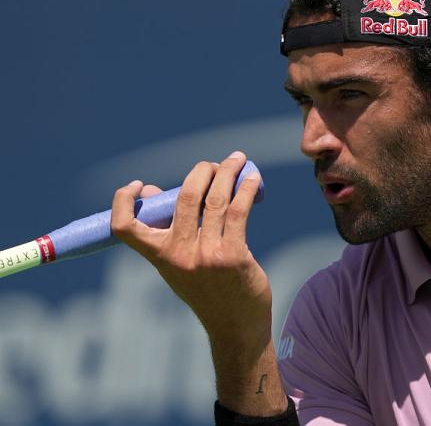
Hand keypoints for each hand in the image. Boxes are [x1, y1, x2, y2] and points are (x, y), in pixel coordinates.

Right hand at [111, 151, 269, 343]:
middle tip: (215, 164)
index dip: (123, 201)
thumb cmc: (207, 289)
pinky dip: (246, 188)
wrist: (235, 327)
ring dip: (228, 172)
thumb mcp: (178, 264)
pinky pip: (239, 211)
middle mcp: (179, 255)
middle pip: (185, 196)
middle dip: (202, 170)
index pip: (125, 227)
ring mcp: (207, 255)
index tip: (137, 185)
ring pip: (216, 199)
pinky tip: (252, 178)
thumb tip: (148, 190)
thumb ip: (164, 229)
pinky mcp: (233, 256)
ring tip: (237, 159)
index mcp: (159, 256)